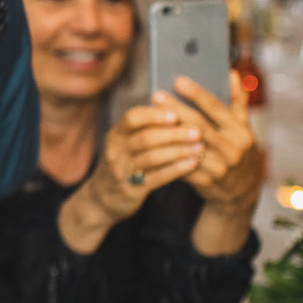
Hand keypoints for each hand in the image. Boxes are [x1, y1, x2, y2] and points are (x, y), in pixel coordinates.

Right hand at [86, 103, 206, 223]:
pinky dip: (176, 169)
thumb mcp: (125, 142)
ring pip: (152, 158)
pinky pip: (157, 177)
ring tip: (199, 147)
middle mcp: (115, 151)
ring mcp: (122, 171)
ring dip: (178, 151)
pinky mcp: (132, 189)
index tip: (176, 114)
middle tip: (197, 131)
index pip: (132, 118)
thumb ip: (144, 127)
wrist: (103, 197)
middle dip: (174, 134)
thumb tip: (170, 104)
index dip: (154, 115)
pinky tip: (192, 163)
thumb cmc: (123, 163)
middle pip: (145, 138)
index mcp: (116, 134)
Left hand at [162, 73, 264, 209]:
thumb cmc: (238, 148)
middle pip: (198, 125)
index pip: (217, 108)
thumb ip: (238, 100)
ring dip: (167, 130)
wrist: (242, 189)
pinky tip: (152, 139)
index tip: (178, 81)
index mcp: (241, 132)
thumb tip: (232, 73)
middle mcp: (232, 149)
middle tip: (156, 95)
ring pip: (187, 145)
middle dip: (176, 109)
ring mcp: (220, 167)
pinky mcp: (206, 181)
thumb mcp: (243, 126)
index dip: (197, 94)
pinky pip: (182, 163)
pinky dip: (167, 151)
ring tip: (150, 116)